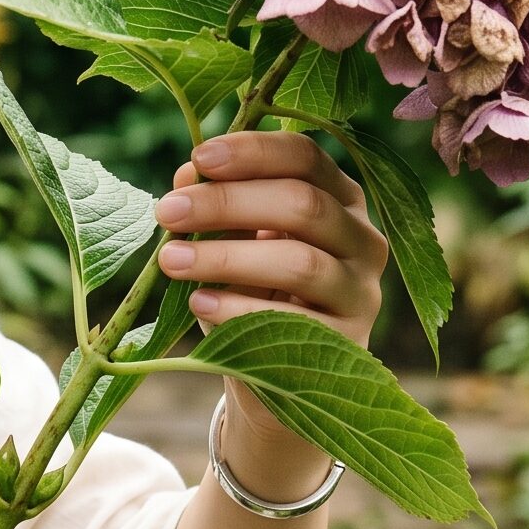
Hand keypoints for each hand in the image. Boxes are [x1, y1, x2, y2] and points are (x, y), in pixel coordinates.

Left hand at [152, 129, 388, 466]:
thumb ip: (215, 206)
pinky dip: (239, 310)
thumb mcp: (231, 242)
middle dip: (227, 203)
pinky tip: (198, 303)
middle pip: (303, 205)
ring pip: (300, 262)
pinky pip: (294, 323)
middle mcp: (362, 239)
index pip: (305, 157)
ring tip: (170, 260)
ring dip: (226, 258)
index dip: (252, 151)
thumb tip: (188, 175)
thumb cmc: (250, 291)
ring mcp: (361, 293)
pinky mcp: (349, 344)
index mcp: (338, 198)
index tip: (198, 157)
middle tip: (167, 210)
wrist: (278, 377)